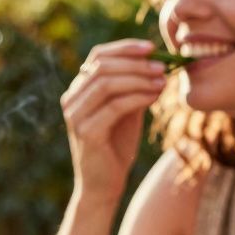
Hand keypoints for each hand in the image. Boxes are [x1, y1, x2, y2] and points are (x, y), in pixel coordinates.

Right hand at [61, 39, 169, 200]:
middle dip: (135, 63)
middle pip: (102, 66)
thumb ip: (133, 88)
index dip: (124, 48)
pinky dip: (138, 97)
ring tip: (163, 81)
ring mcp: (76, 116)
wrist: (103, 186)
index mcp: (78, 91)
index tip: (151, 47)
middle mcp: (71, 100)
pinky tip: (155, 97)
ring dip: (139, 78)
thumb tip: (157, 64)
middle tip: (162, 66)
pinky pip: (115, 106)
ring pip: (107, 83)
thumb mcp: (126, 111)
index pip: (97, 56)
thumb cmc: (115, 148)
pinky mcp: (86, 132)